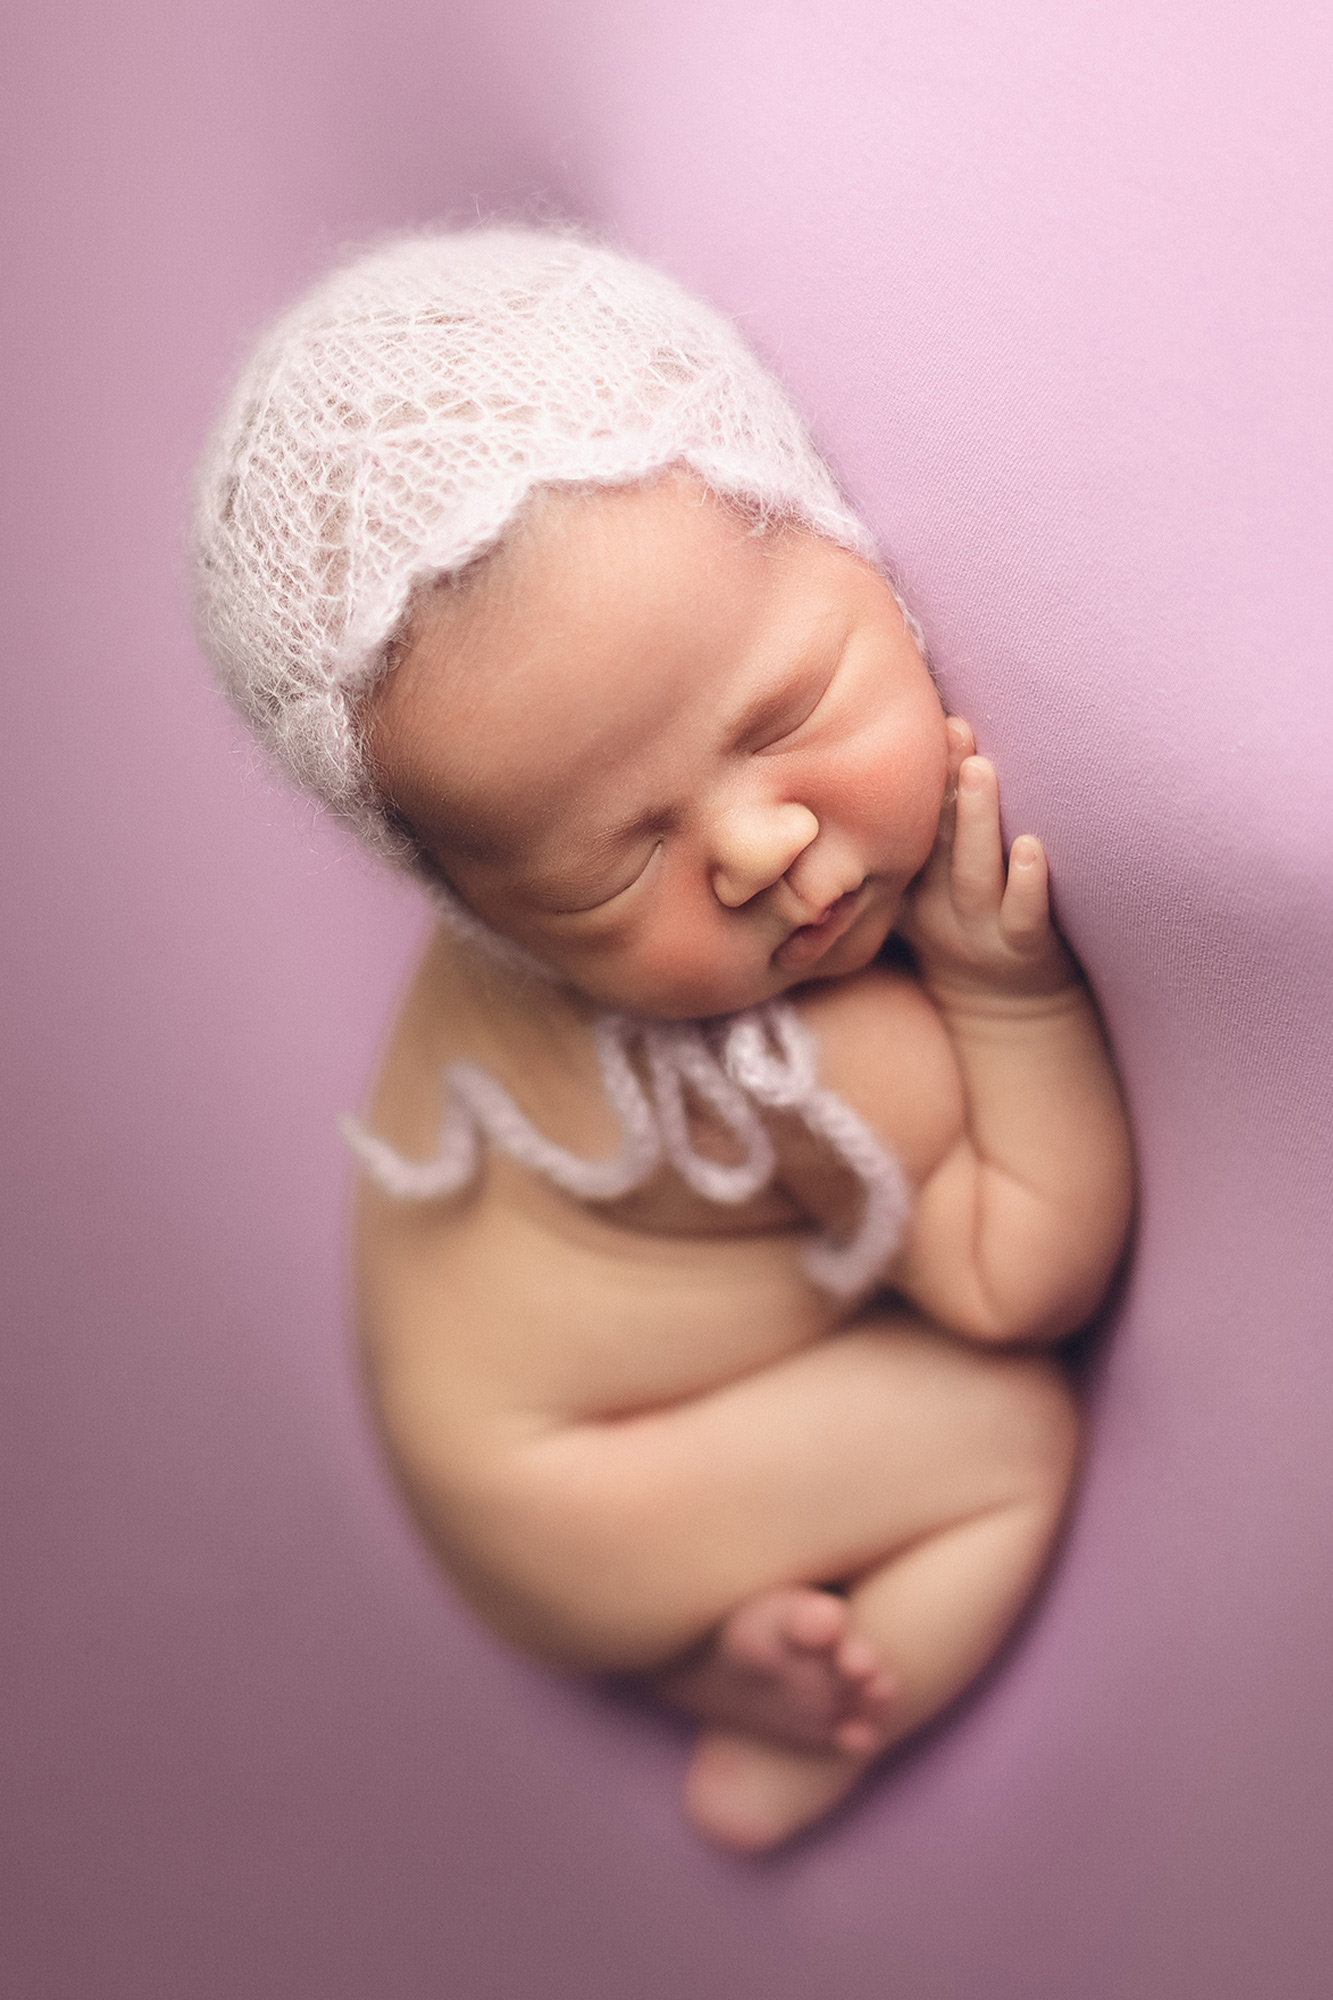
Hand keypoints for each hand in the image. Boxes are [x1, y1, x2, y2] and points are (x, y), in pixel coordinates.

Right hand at [900, 718, 1077, 1000]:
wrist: (1007, 1011)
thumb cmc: (967, 928)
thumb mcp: (921, 895)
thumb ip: (913, 841)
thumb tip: (898, 753)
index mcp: (910, 887)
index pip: (907, 829)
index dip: (909, 783)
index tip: (910, 728)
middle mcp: (939, 908)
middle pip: (935, 842)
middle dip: (942, 782)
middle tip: (951, 728)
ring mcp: (982, 931)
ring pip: (975, 874)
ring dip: (978, 819)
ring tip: (980, 768)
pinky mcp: (1026, 950)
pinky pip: (1024, 918)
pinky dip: (1028, 883)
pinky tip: (1034, 846)